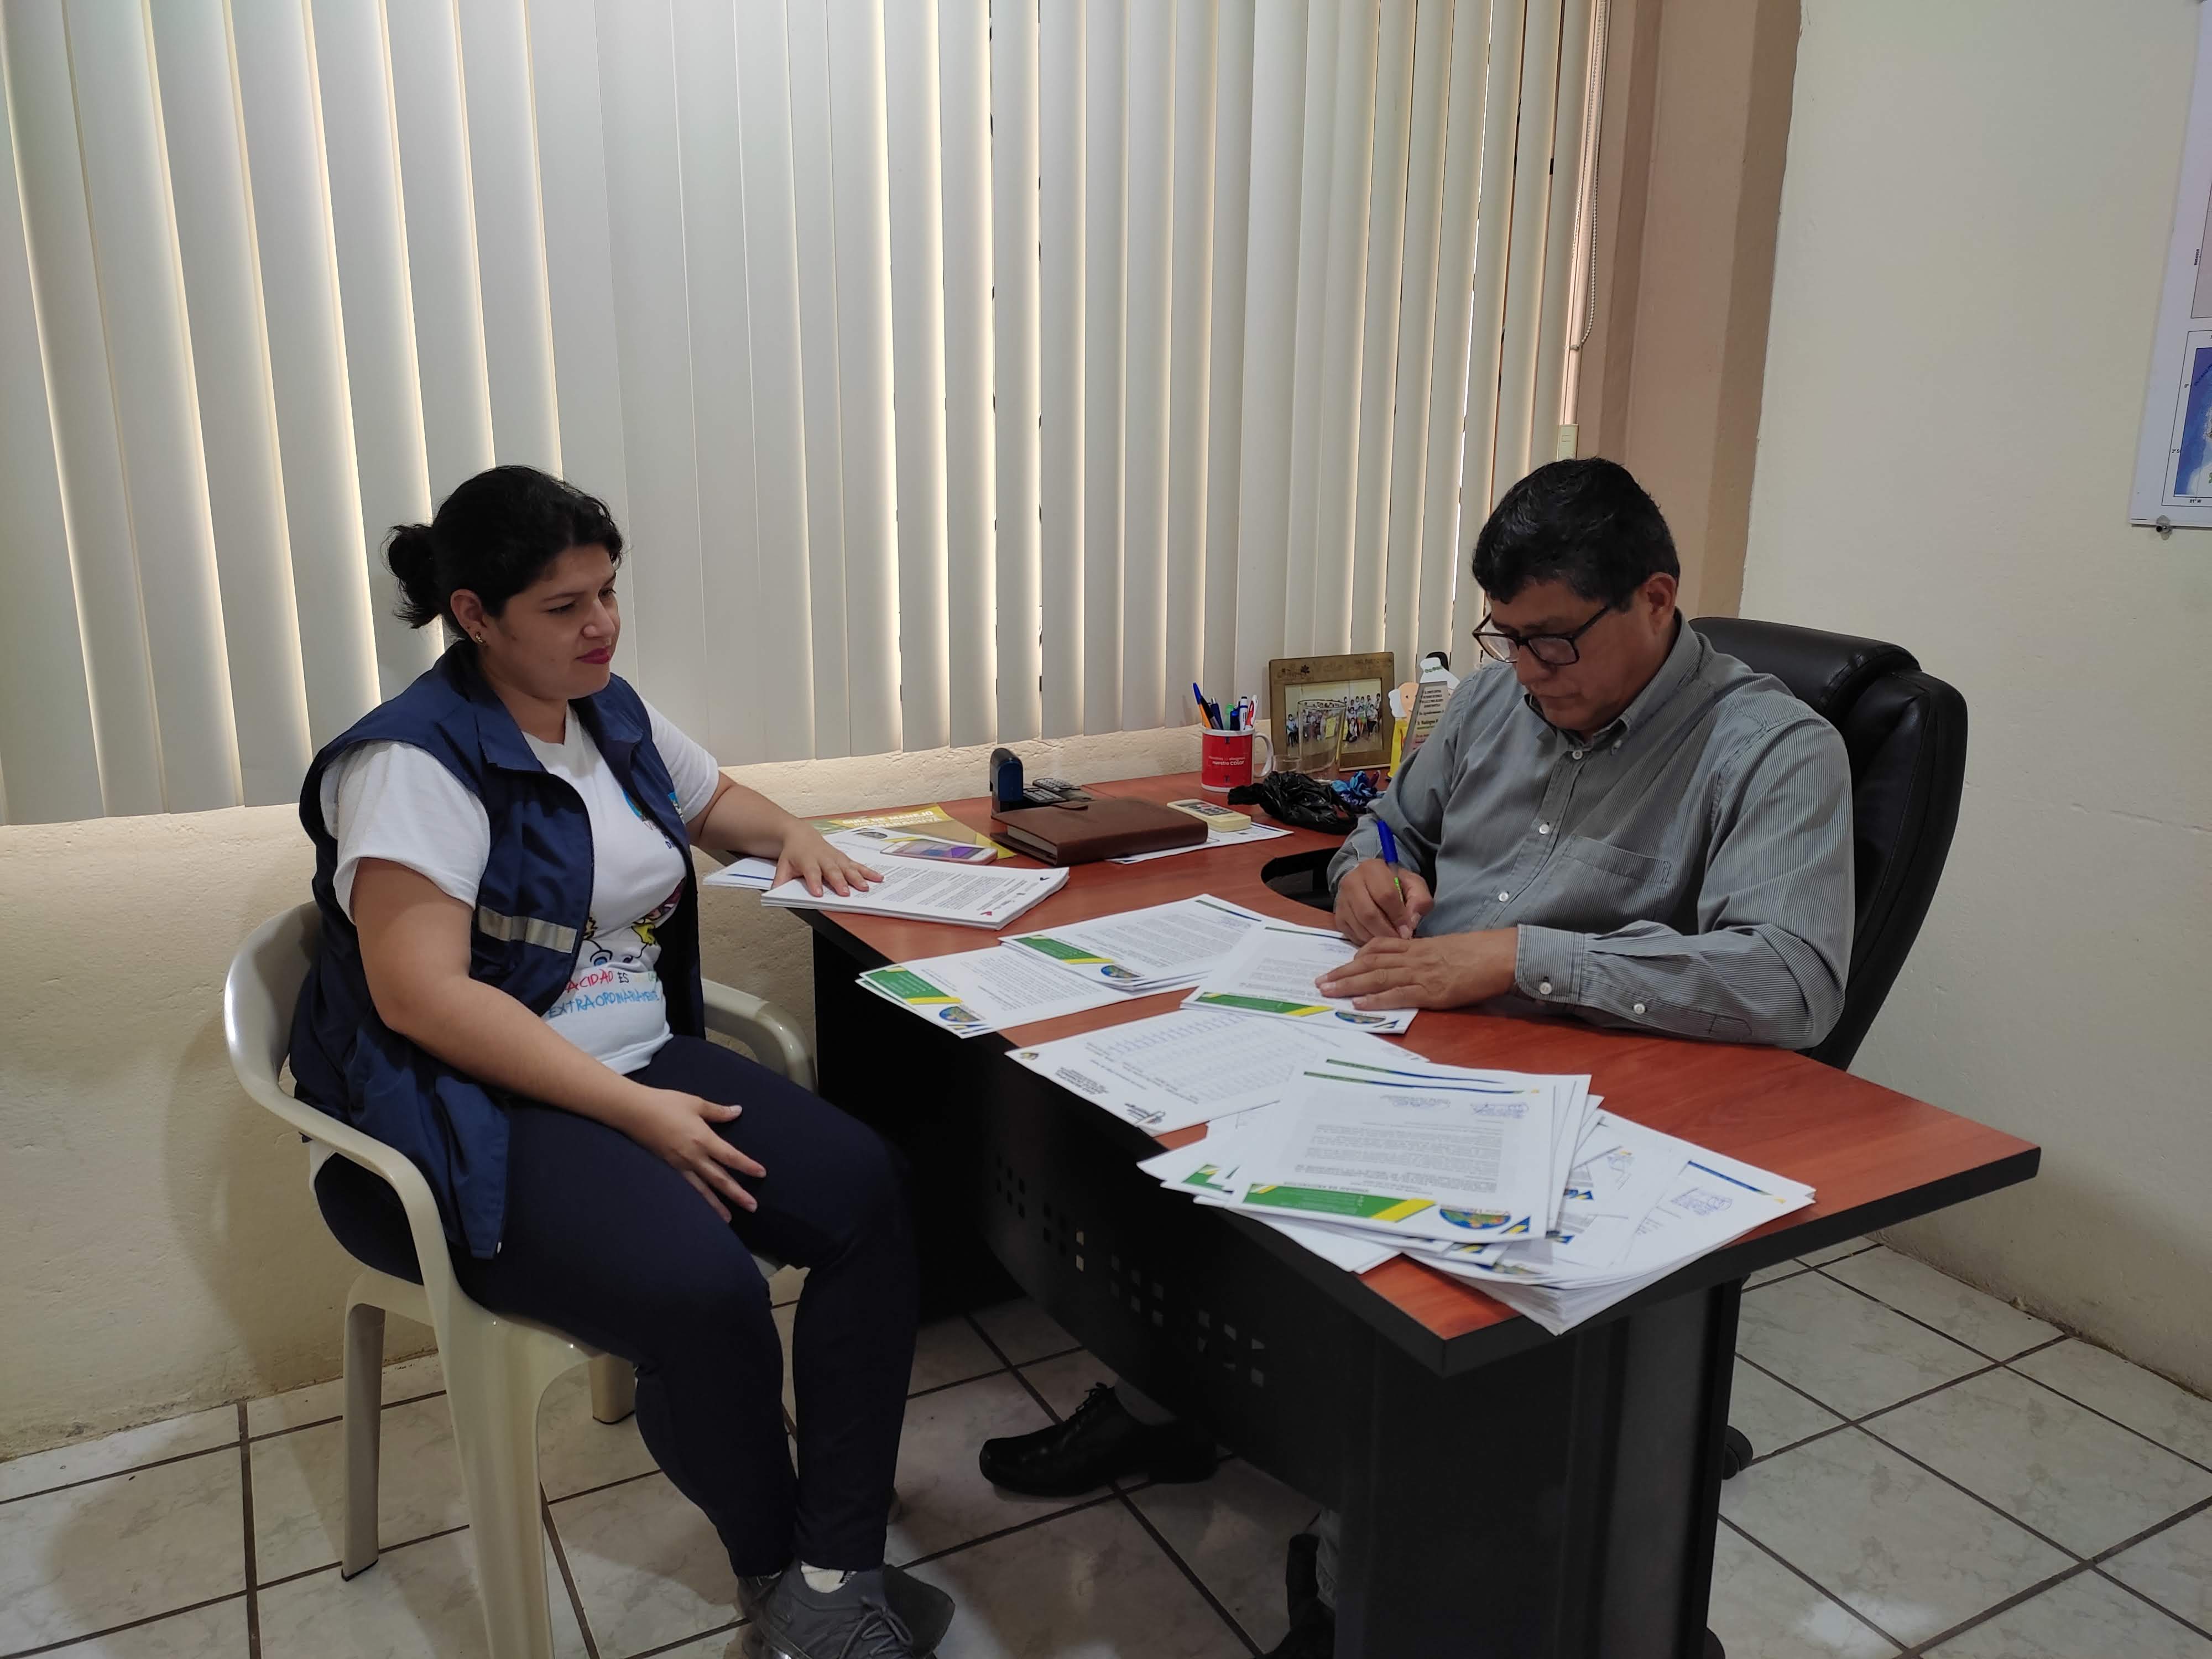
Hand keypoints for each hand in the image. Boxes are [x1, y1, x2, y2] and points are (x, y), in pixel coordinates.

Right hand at [623, 1088, 766, 1220]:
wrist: (634, 1112)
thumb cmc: (665, 1104)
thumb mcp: (695, 1103)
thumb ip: (718, 1111)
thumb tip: (738, 1111)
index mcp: (703, 1139)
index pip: (730, 1157)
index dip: (746, 1166)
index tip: (761, 1174)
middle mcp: (693, 1156)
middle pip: (720, 1179)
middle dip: (737, 1194)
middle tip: (753, 1207)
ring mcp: (679, 1165)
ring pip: (702, 1189)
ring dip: (716, 1205)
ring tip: (729, 1219)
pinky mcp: (668, 1168)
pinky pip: (685, 1187)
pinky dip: (695, 1199)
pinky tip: (701, 1208)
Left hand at [775, 826, 881, 896]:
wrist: (801, 835)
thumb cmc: (794, 853)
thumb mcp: (783, 866)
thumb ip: (780, 880)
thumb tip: (774, 893)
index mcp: (807, 860)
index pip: (811, 873)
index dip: (814, 883)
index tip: (818, 894)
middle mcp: (823, 858)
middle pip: (833, 871)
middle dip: (839, 882)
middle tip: (845, 893)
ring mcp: (836, 858)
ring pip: (848, 868)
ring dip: (857, 878)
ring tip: (865, 887)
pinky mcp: (844, 859)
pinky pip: (858, 866)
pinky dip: (868, 872)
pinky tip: (878, 878)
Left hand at [1316, 929, 1519, 1010]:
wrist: (1501, 955)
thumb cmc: (1479, 952)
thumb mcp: (1447, 949)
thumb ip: (1427, 955)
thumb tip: (1412, 965)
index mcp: (1419, 946)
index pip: (1380, 948)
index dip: (1356, 957)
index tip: (1340, 964)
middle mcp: (1414, 958)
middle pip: (1371, 963)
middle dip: (1343, 972)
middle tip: (1320, 981)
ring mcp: (1421, 974)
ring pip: (1377, 977)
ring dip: (1350, 985)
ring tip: (1329, 991)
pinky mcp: (1431, 991)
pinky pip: (1397, 994)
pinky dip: (1376, 1000)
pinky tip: (1359, 1004)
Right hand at [1335, 857, 1434, 943]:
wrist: (1372, 884)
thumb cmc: (1396, 885)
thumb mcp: (1414, 886)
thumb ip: (1420, 900)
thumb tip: (1409, 923)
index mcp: (1373, 868)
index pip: (1385, 895)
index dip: (1398, 916)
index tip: (1408, 930)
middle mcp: (1352, 881)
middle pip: (1369, 914)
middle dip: (1387, 931)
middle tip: (1399, 940)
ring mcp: (1342, 899)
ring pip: (1359, 926)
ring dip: (1377, 938)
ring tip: (1390, 941)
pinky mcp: (1338, 915)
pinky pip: (1352, 934)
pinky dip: (1366, 941)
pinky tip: (1378, 938)